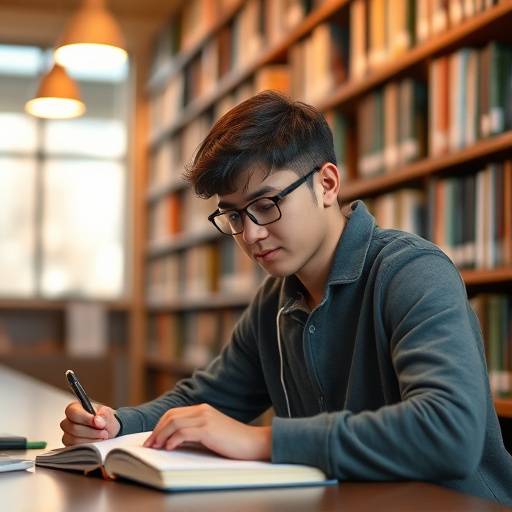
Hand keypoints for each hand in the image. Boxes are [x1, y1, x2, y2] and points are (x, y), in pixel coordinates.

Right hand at [60, 401, 119, 445]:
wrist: (107, 431)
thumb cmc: (104, 420)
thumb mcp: (107, 414)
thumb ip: (103, 416)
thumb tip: (96, 420)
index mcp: (75, 408)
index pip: (73, 412)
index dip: (85, 418)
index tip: (98, 423)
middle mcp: (68, 422)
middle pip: (73, 428)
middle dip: (92, 432)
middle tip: (104, 432)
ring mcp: (67, 435)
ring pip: (74, 440)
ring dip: (92, 440)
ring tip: (102, 437)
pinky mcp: (69, 447)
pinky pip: (76, 449)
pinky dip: (89, 447)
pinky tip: (97, 443)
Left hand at [143, 403, 271, 460]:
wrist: (253, 442)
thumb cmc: (233, 442)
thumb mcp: (211, 434)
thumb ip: (195, 433)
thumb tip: (173, 441)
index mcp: (203, 409)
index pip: (174, 413)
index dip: (160, 426)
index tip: (152, 439)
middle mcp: (202, 410)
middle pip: (170, 416)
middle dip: (156, 430)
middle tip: (149, 444)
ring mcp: (205, 417)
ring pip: (174, 422)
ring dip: (161, 436)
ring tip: (155, 447)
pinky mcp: (208, 428)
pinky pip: (183, 432)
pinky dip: (172, 440)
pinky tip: (169, 448)